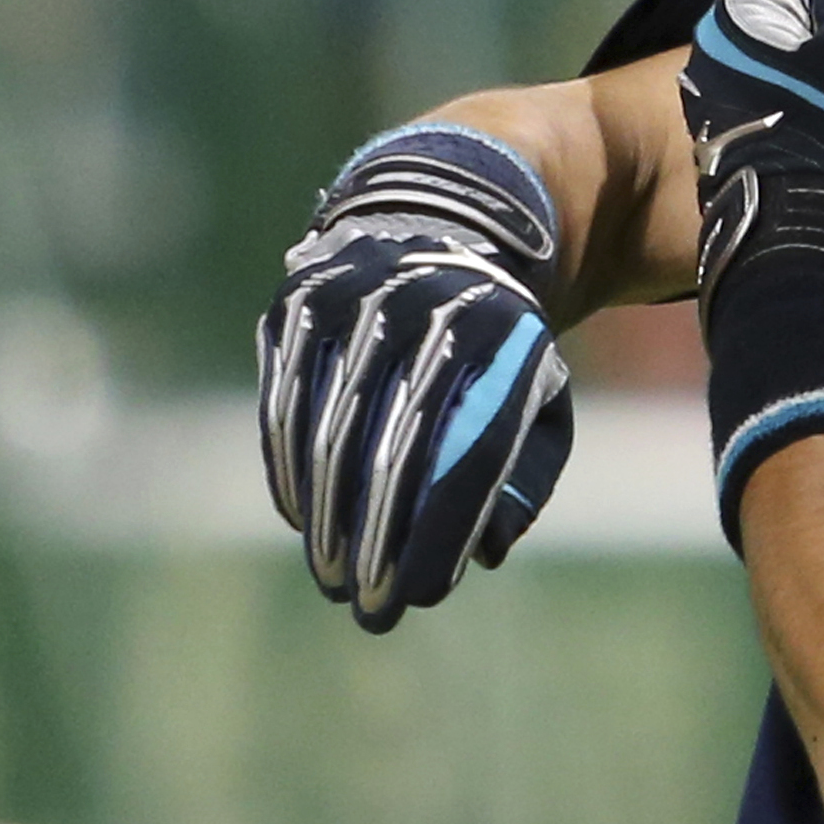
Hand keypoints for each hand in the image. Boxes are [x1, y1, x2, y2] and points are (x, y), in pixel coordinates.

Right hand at [257, 127, 571, 630]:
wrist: (451, 216)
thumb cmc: (500, 334)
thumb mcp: (537, 385)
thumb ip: (524, 466)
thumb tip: (488, 553)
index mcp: (498, 333)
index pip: (466, 453)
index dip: (439, 533)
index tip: (422, 596)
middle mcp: (421, 312)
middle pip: (391, 450)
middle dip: (378, 541)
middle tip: (373, 606)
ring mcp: (353, 300)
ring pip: (328, 428)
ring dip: (326, 516)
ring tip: (333, 576)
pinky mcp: (301, 299)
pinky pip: (285, 396)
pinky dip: (288, 464)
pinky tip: (299, 516)